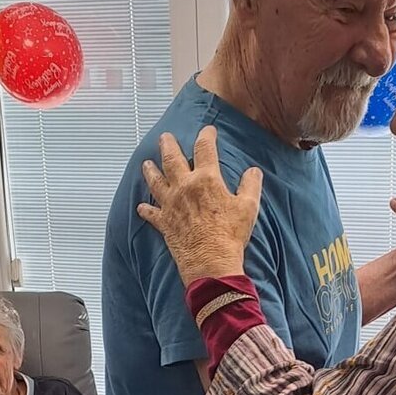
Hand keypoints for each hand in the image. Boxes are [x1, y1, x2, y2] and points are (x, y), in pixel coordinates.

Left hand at [137, 127, 263, 283]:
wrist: (211, 263)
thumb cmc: (230, 236)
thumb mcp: (248, 208)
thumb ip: (250, 186)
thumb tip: (253, 172)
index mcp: (206, 179)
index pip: (205, 149)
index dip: (207, 136)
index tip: (208, 131)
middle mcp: (184, 187)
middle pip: (172, 159)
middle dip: (168, 145)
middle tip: (165, 137)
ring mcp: (171, 205)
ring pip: (156, 181)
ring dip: (150, 171)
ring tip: (146, 163)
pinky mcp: (165, 223)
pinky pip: (151, 214)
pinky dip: (146, 209)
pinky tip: (142, 206)